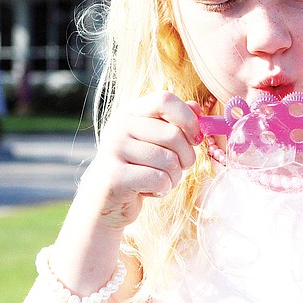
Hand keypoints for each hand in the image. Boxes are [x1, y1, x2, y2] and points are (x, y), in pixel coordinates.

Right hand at [79, 91, 201, 228]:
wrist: (105, 202)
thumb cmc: (137, 169)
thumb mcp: (155, 142)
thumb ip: (175, 122)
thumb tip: (197, 107)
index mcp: (129, 112)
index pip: (165, 100)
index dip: (188, 119)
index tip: (196, 138)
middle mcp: (119, 126)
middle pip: (173, 134)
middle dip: (186, 157)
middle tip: (179, 167)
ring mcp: (114, 150)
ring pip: (169, 160)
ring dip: (174, 176)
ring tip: (161, 180)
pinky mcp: (115, 177)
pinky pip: (159, 179)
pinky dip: (163, 189)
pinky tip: (149, 190)